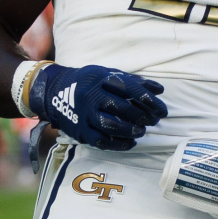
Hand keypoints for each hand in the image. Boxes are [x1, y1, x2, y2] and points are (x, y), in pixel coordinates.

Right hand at [29, 63, 167, 150]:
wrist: (55, 91)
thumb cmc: (90, 82)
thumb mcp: (109, 74)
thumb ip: (134, 81)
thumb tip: (159, 90)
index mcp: (101, 78)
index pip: (129, 89)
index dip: (148, 100)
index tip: (162, 110)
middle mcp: (91, 95)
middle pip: (121, 107)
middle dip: (141, 116)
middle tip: (153, 122)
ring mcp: (84, 113)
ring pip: (110, 125)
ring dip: (130, 130)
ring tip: (141, 131)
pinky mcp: (79, 130)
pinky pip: (100, 140)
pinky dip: (118, 144)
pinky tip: (130, 143)